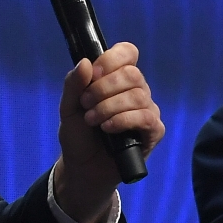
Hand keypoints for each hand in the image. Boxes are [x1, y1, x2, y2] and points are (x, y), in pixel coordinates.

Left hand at [53, 41, 163, 222]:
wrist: (83, 168)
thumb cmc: (79, 136)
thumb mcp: (68, 108)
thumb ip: (74, 84)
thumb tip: (85, 62)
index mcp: (118, 79)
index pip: (127, 53)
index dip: (111, 59)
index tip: (92, 74)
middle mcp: (137, 91)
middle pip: (132, 74)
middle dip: (104, 88)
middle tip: (86, 104)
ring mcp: (147, 110)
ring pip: (138, 95)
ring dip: (109, 107)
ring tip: (92, 120)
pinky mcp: (154, 131)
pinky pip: (146, 117)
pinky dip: (123, 120)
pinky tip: (108, 128)